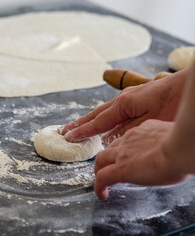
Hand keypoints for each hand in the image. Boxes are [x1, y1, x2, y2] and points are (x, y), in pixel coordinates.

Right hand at [59, 69, 187, 142]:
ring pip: (102, 112)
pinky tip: (102, 126)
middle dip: (78, 124)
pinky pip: (112, 111)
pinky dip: (102, 119)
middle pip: (95, 115)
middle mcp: (121, 100)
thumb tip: (108, 138)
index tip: (68, 137)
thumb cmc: (173, 103)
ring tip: (75, 127)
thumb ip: (127, 129)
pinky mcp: (134, 98)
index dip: (82, 131)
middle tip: (63, 131)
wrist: (187, 85)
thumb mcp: (149, 120)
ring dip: (88, 121)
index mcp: (122, 105)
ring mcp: (127, 98)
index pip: (97, 122)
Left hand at [94, 120, 188, 199]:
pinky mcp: (120, 168)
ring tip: (102, 182)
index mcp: (143, 130)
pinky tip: (102, 194)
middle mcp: (129, 138)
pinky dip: (99, 187)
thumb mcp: (173, 137)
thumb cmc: (185, 144)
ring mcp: (122, 153)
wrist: (180, 148)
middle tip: (106, 168)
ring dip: (100, 170)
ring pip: (101, 160)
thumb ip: (166, 142)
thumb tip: (173, 150)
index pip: (127, 139)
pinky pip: (103, 178)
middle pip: (110, 148)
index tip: (125, 155)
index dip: (122, 148)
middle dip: (105, 159)